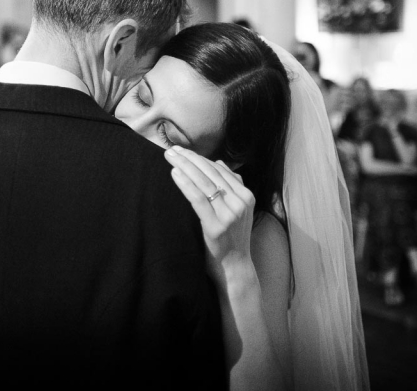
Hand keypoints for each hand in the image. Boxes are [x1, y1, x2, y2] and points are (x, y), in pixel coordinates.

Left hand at [164, 146, 255, 283]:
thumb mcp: (238, 210)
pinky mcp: (215, 226)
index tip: (183, 150)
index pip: (219, 170)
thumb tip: (219, 162)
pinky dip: (185, 184)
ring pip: (203, 182)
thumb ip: (232, 186)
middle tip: (171, 149)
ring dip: (184, 166)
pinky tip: (174, 174)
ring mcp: (229, 214)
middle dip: (189, 158)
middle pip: (210, 173)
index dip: (199, 158)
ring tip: (170, 157)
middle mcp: (240, 202)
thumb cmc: (232, 238)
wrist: (235, 268)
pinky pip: (198, 198)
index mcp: (246, 196)